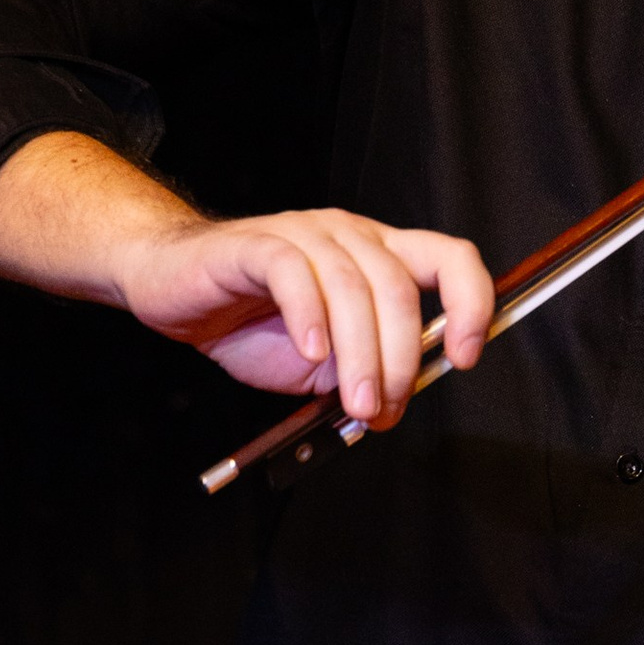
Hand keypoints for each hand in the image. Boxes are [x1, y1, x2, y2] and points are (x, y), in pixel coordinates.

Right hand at [115, 204, 494, 425]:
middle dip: (399, 360)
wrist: (172, 288)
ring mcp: (305, 233)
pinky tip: (312, 353)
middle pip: (398, 288)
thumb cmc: (248, 321)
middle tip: (382, 411)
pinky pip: (295, 273)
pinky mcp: (257, 244)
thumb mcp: (321, 363)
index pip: (450, 259)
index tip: (465, 356)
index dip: (471, 304)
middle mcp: (350, 235)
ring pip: (352, 286)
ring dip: (361, 356)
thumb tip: (393, 408)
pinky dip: (311, 318)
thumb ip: (360, 374)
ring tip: (355, 403)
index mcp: (379, 255)